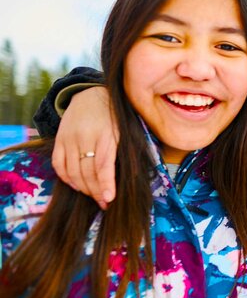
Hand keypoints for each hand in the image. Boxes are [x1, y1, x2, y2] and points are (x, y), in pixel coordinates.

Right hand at [51, 87, 117, 208]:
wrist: (90, 94)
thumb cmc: (115, 116)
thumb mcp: (126, 129)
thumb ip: (126, 150)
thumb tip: (135, 177)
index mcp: (106, 134)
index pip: (103, 164)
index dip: (105, 184)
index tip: (109, 199)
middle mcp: (85, 136)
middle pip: (87, 172)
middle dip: (96, 191)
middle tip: (105, 203)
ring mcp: (69, 138)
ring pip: (72, 172)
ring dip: (83, 188)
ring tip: (94, 196)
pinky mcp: (58, 140)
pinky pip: (58, 165)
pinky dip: (67, 179)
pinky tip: (77, 186)